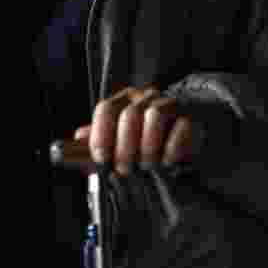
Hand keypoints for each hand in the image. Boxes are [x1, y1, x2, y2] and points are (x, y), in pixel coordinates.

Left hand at [75, 86, 203, 175]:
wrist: (181, 137)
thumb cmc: (144, 140)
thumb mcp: (119, 140)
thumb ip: (99, 138)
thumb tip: (78, 138)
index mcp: (124, 101)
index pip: (106, 109)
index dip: (101, 135)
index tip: (101, 158)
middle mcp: (144, 98)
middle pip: (129, 114)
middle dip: (124, 147)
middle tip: (125, 169)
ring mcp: (168, 104)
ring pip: (154, 115)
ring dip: (148, 146)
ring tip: (147, 166)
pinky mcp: (189, 117)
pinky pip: (180, 127)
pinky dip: (171, 148)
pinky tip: (167, 162)